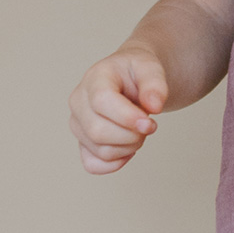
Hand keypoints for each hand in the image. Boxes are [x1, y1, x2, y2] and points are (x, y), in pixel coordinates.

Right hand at [69, 46, 166, 173]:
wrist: (131, 79)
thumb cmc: (137, 73)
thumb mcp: (150, 67)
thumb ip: (155, 84)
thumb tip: (154, 105)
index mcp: (94, 79)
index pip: (101, 101)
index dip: (127, 117)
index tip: (149, 121)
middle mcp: (79, 102)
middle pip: (98, 132)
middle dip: (132, 135)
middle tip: (147, 125)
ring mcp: (78, 124)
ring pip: (101, 151)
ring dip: (129, 148)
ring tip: (138, 131)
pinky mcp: (82, 143)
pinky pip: (93, 165)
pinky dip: (116, 163)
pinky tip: (127, 147)